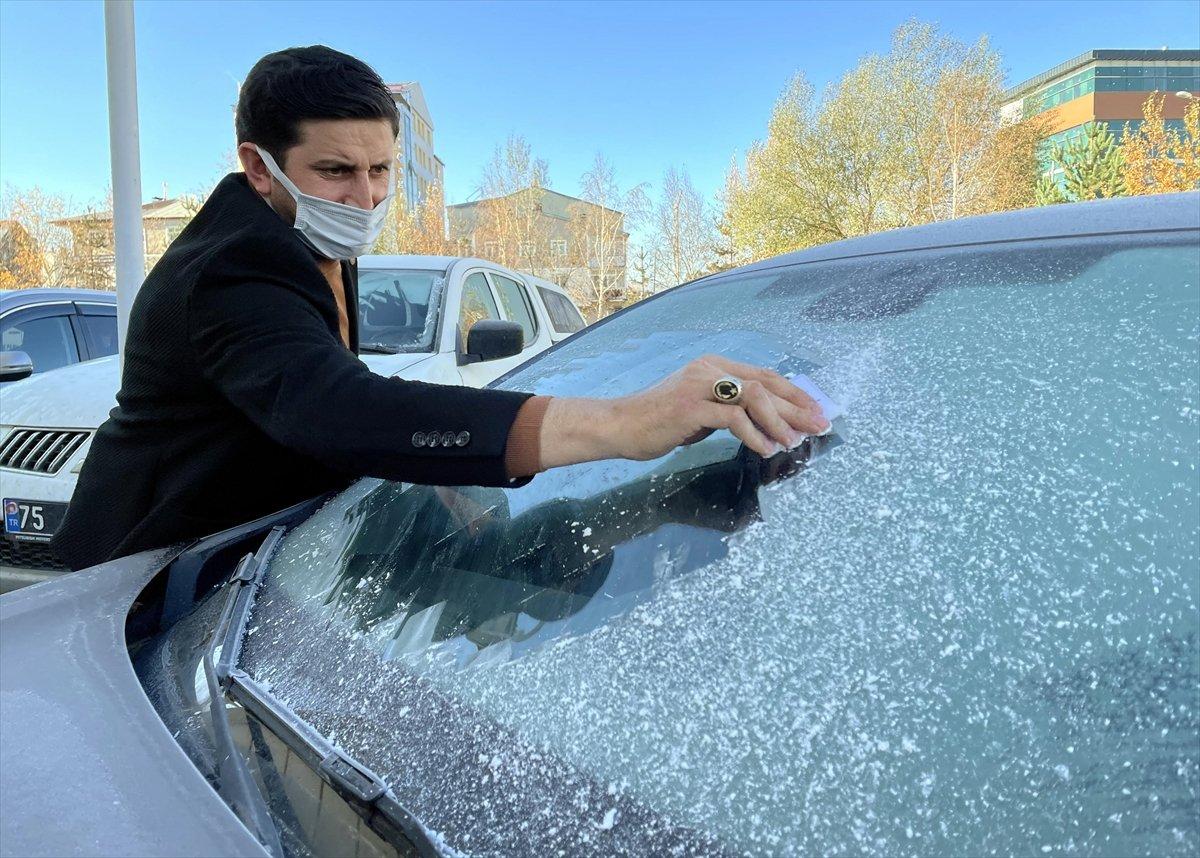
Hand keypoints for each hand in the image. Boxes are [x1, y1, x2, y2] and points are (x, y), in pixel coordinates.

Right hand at [612, 354, 829, 459]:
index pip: (764, 375)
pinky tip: (764, 449)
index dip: (793, 393)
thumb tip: (762, 421)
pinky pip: (733, 419)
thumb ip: (727, 408)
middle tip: (819, 425)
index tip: (815, 411)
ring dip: (779, 421)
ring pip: (754, 397)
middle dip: (796, 406)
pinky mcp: (691, 406)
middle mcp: (709, 369)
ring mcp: (699, 385)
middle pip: (765, 384)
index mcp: (714, 366)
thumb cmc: (658, 421)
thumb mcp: (699, 409)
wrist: (620, 425)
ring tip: (793, 442)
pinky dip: (754, 435)